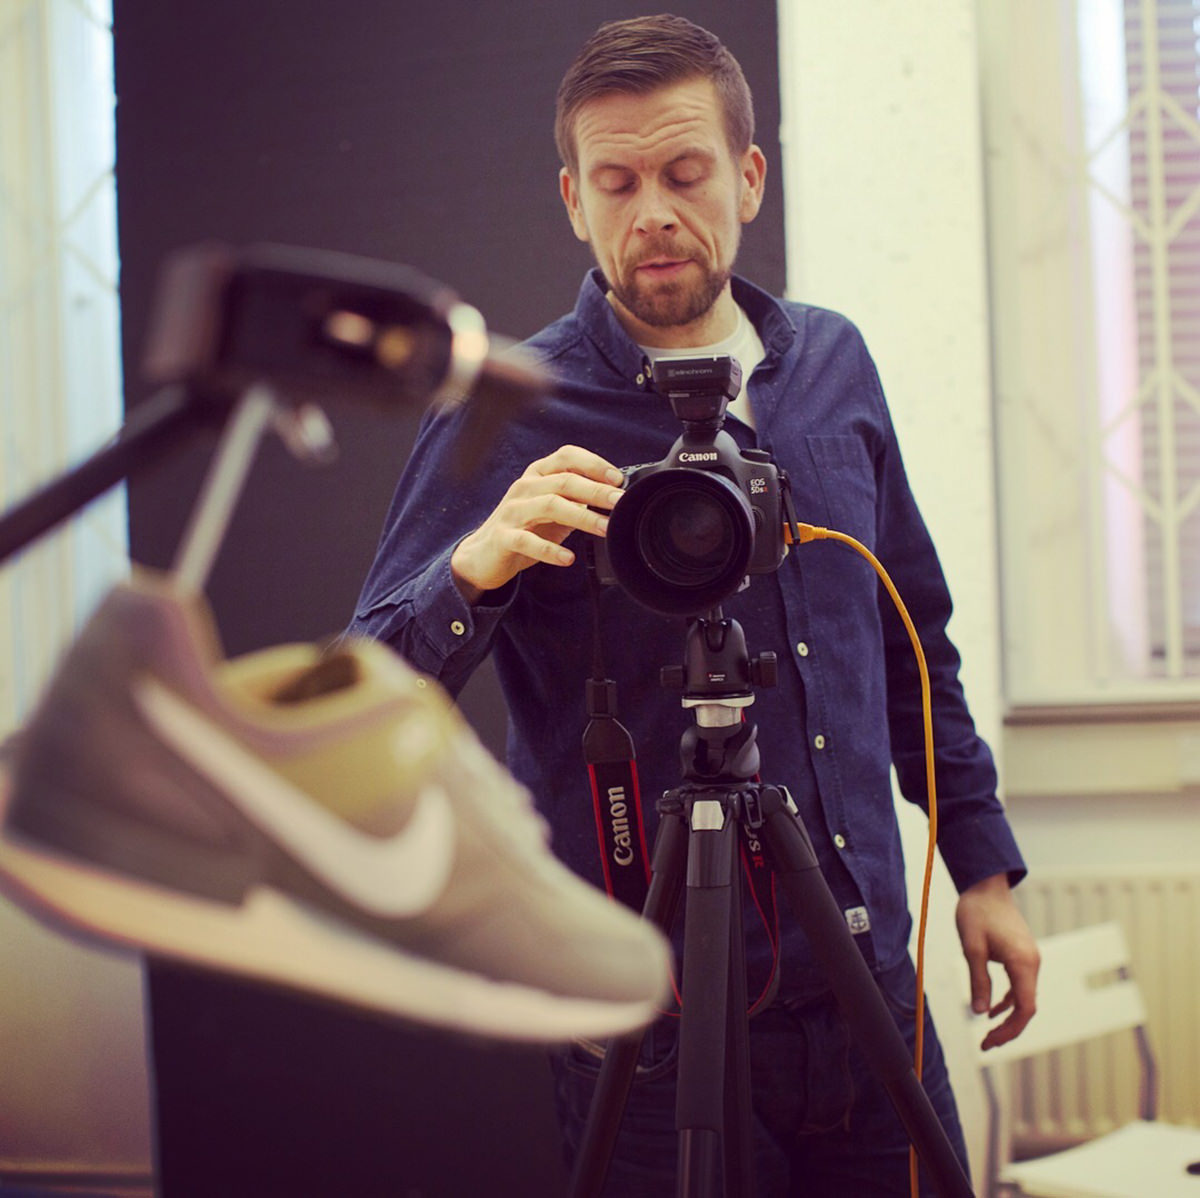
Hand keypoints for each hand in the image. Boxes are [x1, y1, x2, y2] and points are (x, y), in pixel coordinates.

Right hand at [451, 445, 625, 602]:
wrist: (483, 554)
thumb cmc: (526, 528)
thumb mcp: (554, 509)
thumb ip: (578, 499)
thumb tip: (615, 495)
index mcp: (538, 475)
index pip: (567, 456)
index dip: (594, 464)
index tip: (618, 479)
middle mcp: (525, 487)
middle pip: (564, 481)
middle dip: (596, 490)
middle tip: (620, 502)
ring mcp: (512, 511)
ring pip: (550, 506)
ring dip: (582, 516)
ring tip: (605, 528)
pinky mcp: (503, 537)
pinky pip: (527, 540)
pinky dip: (549, 550)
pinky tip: (568, 558)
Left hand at [955, 872, 1039, 1050]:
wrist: (986, 886)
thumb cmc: (977, 912)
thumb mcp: (971, 946)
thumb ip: (978, 979)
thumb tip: (979, 1013)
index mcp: (1023, 962)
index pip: (1025, 1008)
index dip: (1010, 1030)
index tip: (989, 1041)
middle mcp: (1032, 964)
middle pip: (1027, 1008)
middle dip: (1008, 1029)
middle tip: (984, 1045)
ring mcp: (1029, 960)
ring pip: (1024, 998)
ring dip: (1008, 1018)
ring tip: (987, 1035)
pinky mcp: (1022, 956)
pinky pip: (1019, 987)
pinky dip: (1008, 1002)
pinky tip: (991, 1010)